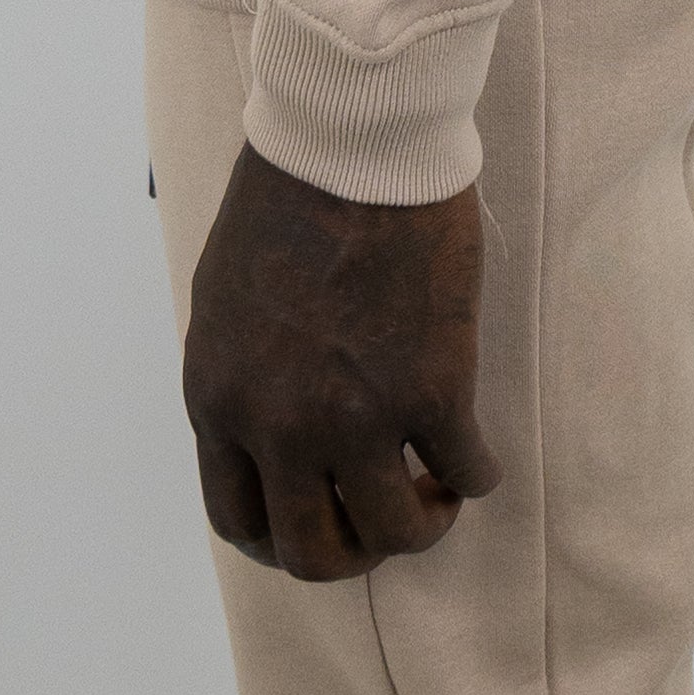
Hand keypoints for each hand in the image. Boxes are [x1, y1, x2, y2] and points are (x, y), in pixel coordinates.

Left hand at [181, 144, 501, 580]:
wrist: (351, 141)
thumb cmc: (286, 199)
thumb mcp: (223, 303)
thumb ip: (240, 378)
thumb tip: (268, 434)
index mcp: (217, 399)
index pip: (237, 519)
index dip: (284, 540)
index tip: (323, 522)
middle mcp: (278, 424)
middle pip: (312, 552)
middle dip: (355, 551)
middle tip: (384, 514)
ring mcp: (355, 416)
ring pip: (394, 533)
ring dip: (422, 520)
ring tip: (437, 485)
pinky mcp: (432, 390)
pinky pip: (468, 472)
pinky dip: (477, 474)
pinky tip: (476, 451)